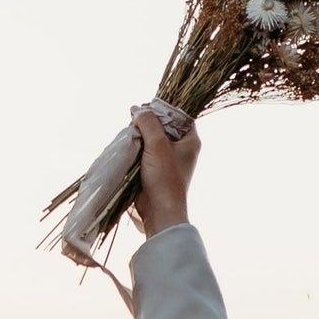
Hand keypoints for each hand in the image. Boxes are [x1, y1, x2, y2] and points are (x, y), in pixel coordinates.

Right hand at [133, 107, 199, 235]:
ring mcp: (168, 161)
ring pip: (152, 140)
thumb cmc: (165, 177)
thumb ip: (148, 123)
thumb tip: (136, 110)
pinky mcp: (156, 171)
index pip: (179, 115)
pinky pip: (146, 154)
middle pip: (163, 127)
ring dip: (140, 137)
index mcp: (190, 140)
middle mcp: (182, 149)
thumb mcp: (157, 144)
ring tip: (129, 134)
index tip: (145, 107)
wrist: (160, 211)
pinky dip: (137, 150)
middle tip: (133, 121)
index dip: (162, 109)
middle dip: (147, 123)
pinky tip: (128, 147)